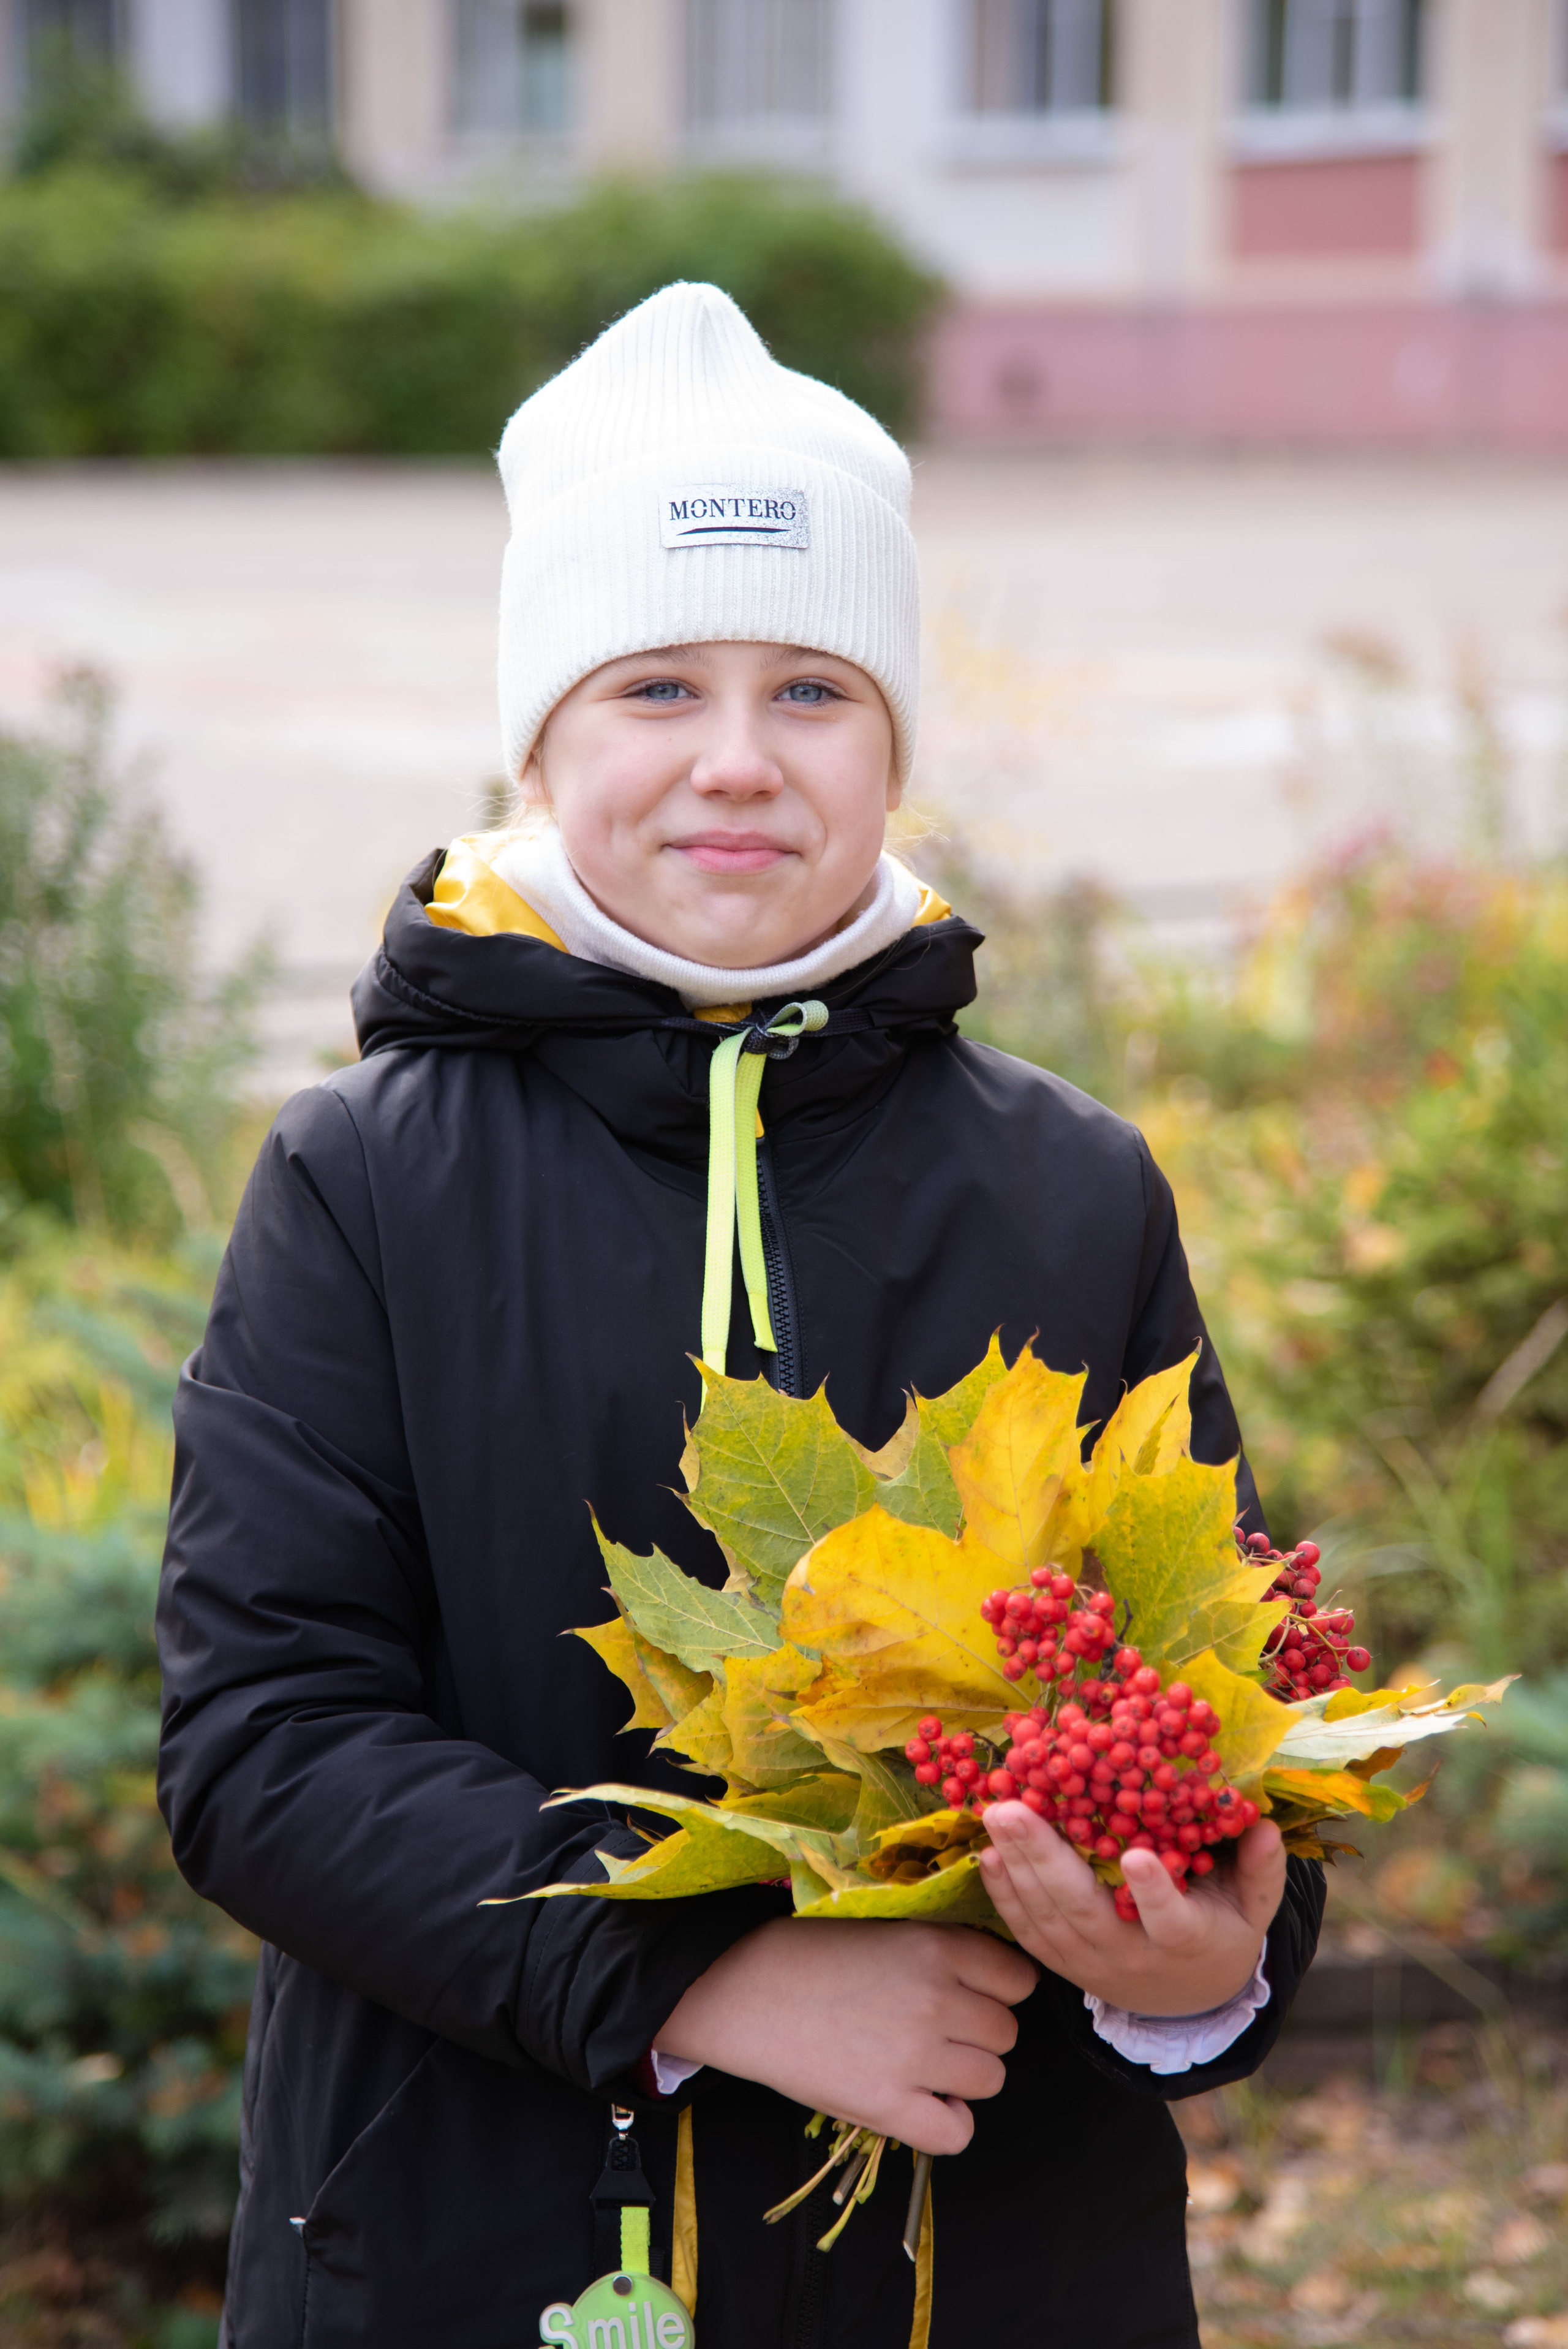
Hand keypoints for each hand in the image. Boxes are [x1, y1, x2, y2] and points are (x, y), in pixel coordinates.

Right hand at [655, 1917, 1036, 2153]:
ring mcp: (914, 2055)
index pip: (1019, 1980)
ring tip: (925, 2064)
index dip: (1000, 1990)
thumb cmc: (811, 1953)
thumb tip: (994, 1979)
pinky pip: (956, 2133)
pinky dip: (948, 2124)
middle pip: (1007, 2033)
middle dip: (980, 2034)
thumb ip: (942, 1950)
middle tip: (940, 2031)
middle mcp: (935, 1998)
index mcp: (935, 1946)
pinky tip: (923, 2104)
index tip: (975, 1995)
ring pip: (991, 2079)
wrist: (745, 1990)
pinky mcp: (887, 2106)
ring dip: (965, 2077)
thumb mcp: (887, 1927)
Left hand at [978, 1802, 1284, 2015]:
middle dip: (1046, 1860)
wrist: (1186, 1999)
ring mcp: (1092, 1964)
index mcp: (1186, 1942)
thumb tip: (1263, 1825)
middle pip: (1085, 1911)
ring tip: (995, 1814)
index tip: (1135, 1855)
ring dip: (1017, 1867)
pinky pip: (1029, 1932)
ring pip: (1049, 1919)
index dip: (1154, 1894)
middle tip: (1013, 1809)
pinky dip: (1005, 1895)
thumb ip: (1260, 1869)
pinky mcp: (1063, 1964)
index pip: (1170, 1922)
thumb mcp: (1253, 1908)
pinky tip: (989, 1854)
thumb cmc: (1221, 1932)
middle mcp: (1133, 1957)